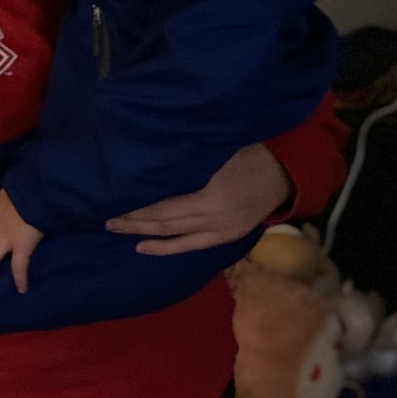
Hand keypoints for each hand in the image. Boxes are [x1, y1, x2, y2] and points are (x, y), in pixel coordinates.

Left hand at [105, 143, 288, 255]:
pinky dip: (170, 247)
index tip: (112, 206)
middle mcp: (216, 221)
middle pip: (167, 225)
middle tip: (107, 221)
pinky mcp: (230, 237)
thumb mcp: (217, 151)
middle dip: (135, 224)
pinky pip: (194, 246)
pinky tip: (148, 246)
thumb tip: (147, 166)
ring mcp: (224, 232)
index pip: (165, 209)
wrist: (289, 169)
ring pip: (178, 239)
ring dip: (148, 237)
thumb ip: (186, 163)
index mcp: (212, 198)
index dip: (138, 211)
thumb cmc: (252, 150)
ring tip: (122, 234)